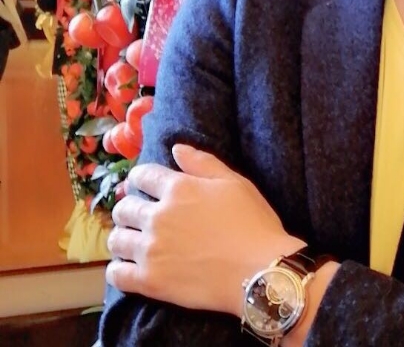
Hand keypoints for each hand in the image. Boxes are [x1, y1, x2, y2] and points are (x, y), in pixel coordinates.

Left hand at [106, 144, 305, 317]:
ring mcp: (151, 250)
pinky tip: (129, 267)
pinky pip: (117, 274)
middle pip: (124, 208)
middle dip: (129, 207)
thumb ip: (203, 163)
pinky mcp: (150, 281)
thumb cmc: (252, 222)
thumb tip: (175, 149)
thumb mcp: (235, 182)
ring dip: (122, 236)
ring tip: (134, 241)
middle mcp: (158, 216)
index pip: (142, 175)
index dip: (141, 178)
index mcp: (178, 188)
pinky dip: (118, 269)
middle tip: (139, 215)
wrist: (259, 270)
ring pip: (116, 240)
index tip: (145, 185)